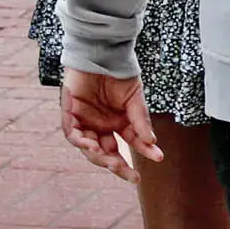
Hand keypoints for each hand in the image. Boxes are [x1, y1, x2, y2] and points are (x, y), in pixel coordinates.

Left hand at [60, 68, 161, 183]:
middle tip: (133, 176)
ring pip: (91, 149)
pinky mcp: (70, 114)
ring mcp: (86, 121)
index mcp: (118, 121)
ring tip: (114, 163)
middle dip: (120, 166)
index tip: (159, 158)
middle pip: (109, 153)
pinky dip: (82, 143)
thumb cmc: (118, 72)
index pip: (131, 142)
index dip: (144, 151)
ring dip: (102, 158)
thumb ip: (140, 119)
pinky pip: (73, 135)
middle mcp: (101, 125)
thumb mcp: (134, 97)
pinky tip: (94, 146)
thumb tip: (151, 142)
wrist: (101, 51)